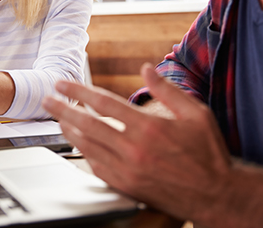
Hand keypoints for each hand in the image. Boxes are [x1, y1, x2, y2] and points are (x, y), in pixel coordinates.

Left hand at [42, 63, 231, 222]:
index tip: (62, 83)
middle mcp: (133, 148)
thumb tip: (145, 68)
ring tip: (58, 119)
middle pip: (86, 124)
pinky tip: (78, 143)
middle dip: (62, 109)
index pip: (102, 102)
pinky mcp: (126, 186)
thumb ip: (167, 89)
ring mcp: (127, 169)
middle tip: (46, 100)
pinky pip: (96, 166)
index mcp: (148, 127)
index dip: (78, 90)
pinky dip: (83, 153)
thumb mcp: (196, 113)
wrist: (216, 195)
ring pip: (87, 146)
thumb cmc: (207, 152)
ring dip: (68, 130)